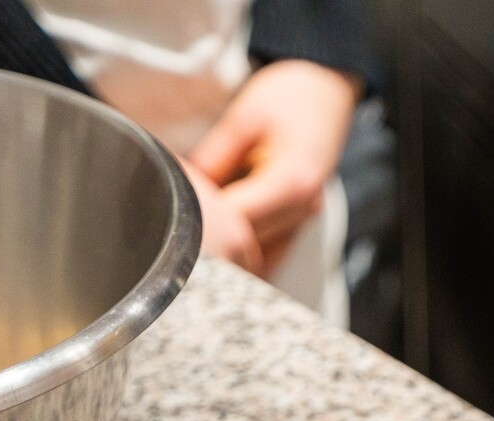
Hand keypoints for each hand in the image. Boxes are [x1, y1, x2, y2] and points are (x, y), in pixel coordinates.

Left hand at [190, 59, 358, 273]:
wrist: (326, 89)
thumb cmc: (286, 96)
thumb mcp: (242, 118)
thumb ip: (213, 160)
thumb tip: (182, 193)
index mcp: (292, 182)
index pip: (236, 222)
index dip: (201, 222)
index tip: (168, 213)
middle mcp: (304, 209)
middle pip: (247, 247)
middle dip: (210, 239)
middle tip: (171, 229)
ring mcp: (304, 219)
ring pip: (258, 259)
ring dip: (227, 253)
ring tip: (193, 236)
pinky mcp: (299, 222)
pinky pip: (268, 254)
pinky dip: (243, 253)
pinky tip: (219, 240)